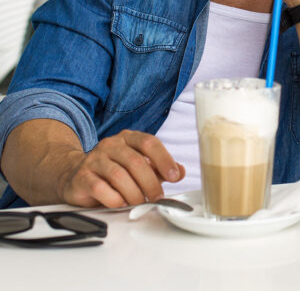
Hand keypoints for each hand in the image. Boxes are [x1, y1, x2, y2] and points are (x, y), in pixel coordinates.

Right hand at [56, 130, 184, 207]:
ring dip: (134, 193)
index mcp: (128, 137)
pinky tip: (121, 204)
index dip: (164, 159)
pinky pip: (101, 189)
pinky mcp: (82, 177)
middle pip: (136, 162)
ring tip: (140, 202)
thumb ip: (159, 168)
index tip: (175, 177)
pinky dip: (116, 200)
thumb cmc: (113, 171)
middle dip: (151, 183)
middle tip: (157, 197)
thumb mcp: (138, 166)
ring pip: (120, 176)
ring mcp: (94, 159)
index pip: (149, 143)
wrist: (75, 176)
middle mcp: (110, 145)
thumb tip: (181, 172)